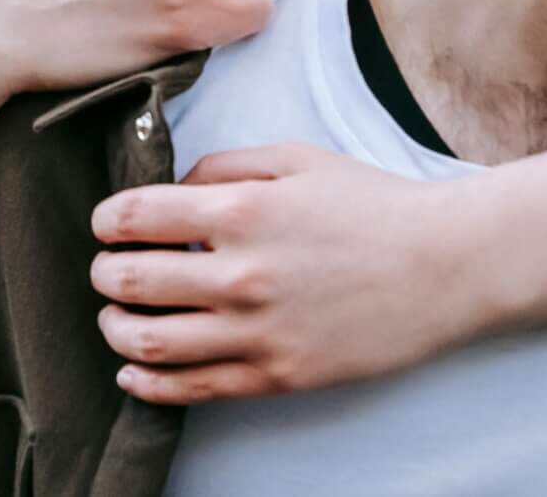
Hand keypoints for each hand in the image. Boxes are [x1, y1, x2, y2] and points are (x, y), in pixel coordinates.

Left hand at [88, 143, 491, 403]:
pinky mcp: (277, 375)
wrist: (443, 266)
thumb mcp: (296, 157)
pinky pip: (192, 389)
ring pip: (149, 341)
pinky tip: (132, 370)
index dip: (106, 221)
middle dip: (103, 274)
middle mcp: (241, 272)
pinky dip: (147, 382)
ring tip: (114, 318)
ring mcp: (258, 331)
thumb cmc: (372, 204)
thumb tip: (171, 190)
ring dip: (114, 329)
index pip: (135, 217)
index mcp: (242, 208)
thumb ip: (223, 165)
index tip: (105, 226)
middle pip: (130, 281)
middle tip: (105, 270)